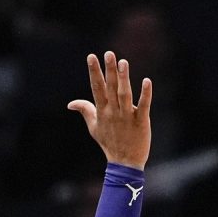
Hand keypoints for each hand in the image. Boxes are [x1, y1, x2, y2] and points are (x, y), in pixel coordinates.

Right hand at [67, 52, 152, 168]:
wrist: (124, 162)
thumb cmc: (109, 143)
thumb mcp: (93, 127)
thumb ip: (85, 111)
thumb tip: (70, 103)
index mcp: (102, 111)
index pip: (97, 88)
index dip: (94, 72)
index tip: (92, 56)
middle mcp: (113, 112)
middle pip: (111, 88)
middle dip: (109, 70)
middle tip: (109, 53)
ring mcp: (127, 116)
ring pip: (125, 94)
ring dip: (124, 78)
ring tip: (123, 63)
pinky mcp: (141, 121)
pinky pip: (144, 106)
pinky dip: (146, 94)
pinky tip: (146, 81)